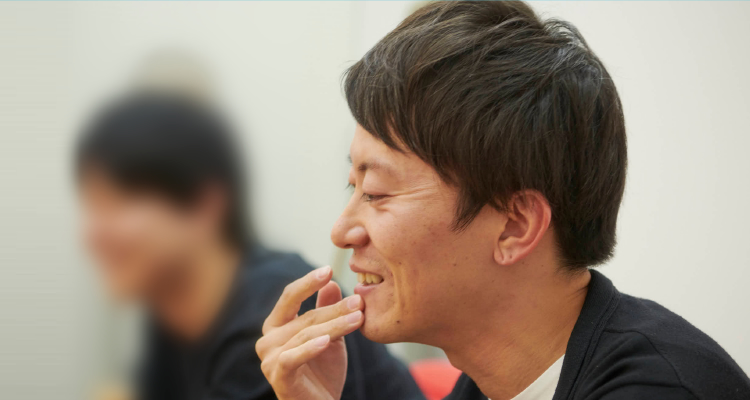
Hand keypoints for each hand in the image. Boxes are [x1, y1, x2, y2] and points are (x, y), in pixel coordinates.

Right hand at [256, 266, 364, 399]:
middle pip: (304, 316)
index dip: (308, 282)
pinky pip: (293, 357)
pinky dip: (310, 348)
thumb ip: (327, 310)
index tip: (329, 269)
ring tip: (358, 318)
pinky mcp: (277, 375)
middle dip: (334, 308)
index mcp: (276, 325)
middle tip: (359, 300)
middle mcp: (267, 339)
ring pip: (306, 334)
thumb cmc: (323, 372)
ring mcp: (269, 358)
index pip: (289, 296)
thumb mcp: (329, 336)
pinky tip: (326, 341)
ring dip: (334, 325)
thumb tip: (332, 282)